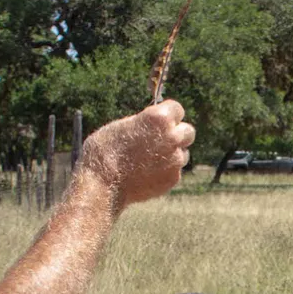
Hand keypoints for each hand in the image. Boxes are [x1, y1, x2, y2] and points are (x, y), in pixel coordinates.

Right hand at [78, 100, 196, 210]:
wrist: (104, 184)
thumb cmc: (105, 151)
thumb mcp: (122, 126)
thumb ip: (143, 124)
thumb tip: (152, 126)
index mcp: (159, 118)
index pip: (177, 109)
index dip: (168, 115)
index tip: (161, 122)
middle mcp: (172, 137)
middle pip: (188, 131)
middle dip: (177, 134)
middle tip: (162, 141)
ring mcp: (175, 159)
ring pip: (183, 154)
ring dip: (172, 155)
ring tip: (150, 161)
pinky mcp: (173, 178)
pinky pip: (174, 172)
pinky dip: (165, 172)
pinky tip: (146, 175)